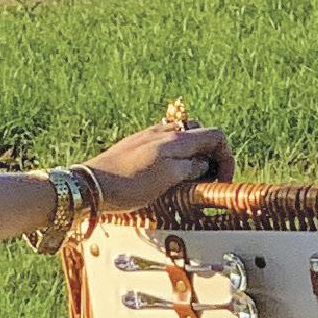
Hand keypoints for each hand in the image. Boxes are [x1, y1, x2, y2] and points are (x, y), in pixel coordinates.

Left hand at [84, 105, 231, 219]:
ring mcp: (150, 136)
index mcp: (177, 138)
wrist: (91, 185)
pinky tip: (168, 175)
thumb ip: (191, 168)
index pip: (216, 136)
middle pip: (202, 134)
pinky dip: (176, 157)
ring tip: (188, 180)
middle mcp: (165, 131)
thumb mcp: (168, 179)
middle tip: (206, 180)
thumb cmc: (129, 184)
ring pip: (184, 139)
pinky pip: (167, 145)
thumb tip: (205, 164)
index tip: (222, 180)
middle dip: (211, 156)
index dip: (226, 158)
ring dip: (193, 157)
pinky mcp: (138, 145)